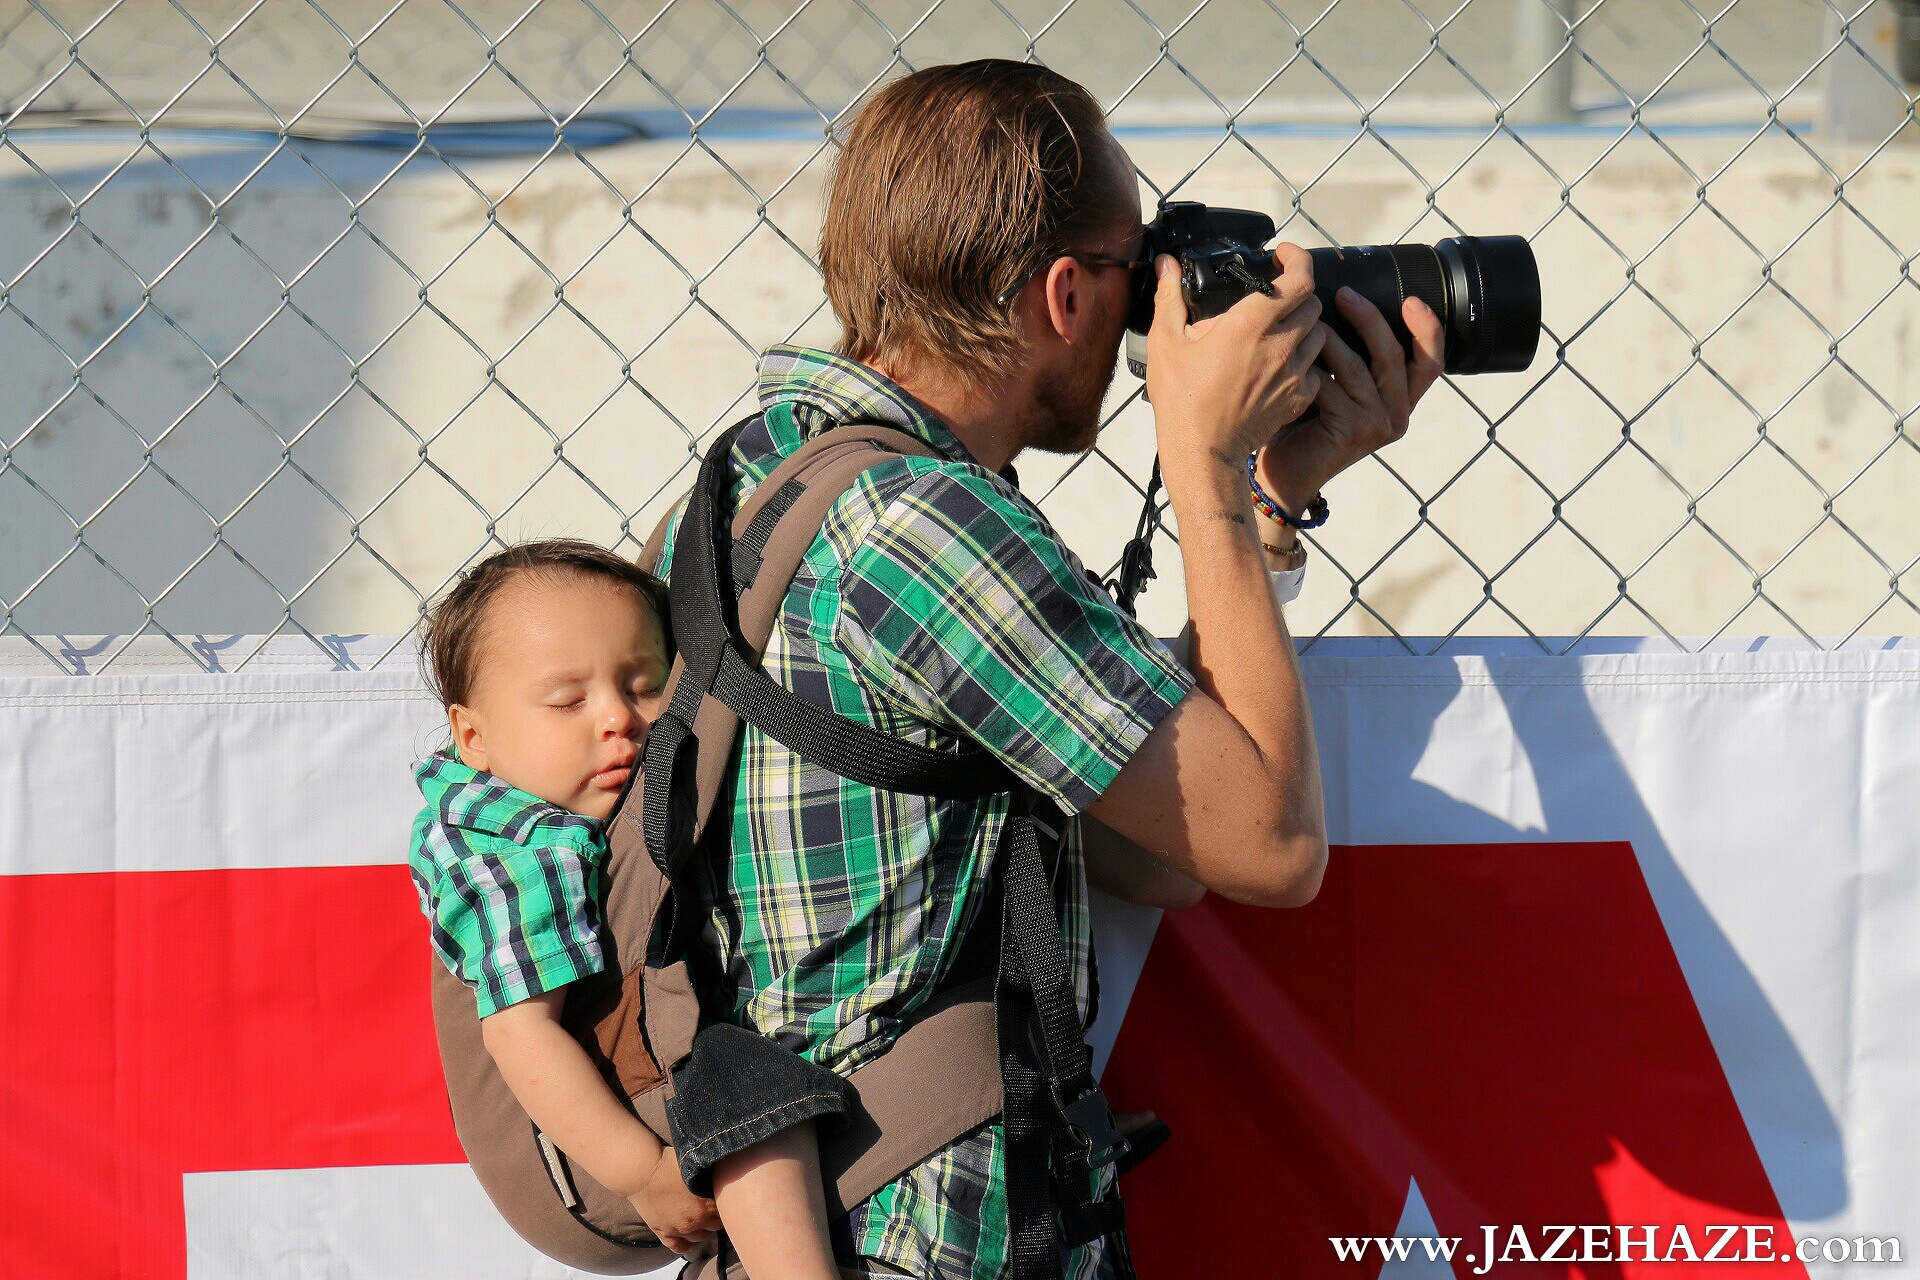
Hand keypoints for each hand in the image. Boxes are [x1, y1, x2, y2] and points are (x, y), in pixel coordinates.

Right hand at [627, 1154, 719, 1254]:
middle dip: (716, 1219)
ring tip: (704, 1223)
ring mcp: (677, 1229)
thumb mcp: (695, 1168)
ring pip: (698, 1238)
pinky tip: (690, 1245)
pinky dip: (685, 1247)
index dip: (727, 1205)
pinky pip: (676, 1246)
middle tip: (716, 1211)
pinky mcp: (662, 1232)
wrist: (641, 1172)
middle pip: (714, 1228)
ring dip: (703, 1231)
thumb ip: (710, 1176)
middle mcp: (693, 1222)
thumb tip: (721, 1176)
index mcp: (705, 1206)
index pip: (725, 1213)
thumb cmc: (668, 1164)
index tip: (727, 1200)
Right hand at [1145, 244, 1327, 475]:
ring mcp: (1294, 373)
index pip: (1299, 278)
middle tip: (1275, 297)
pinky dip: (1304, 362)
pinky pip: (1315, 369)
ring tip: (1278, 333)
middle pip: (1313, 302)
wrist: (1202, 454)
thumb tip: (1165, 265)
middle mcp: (1280, 345)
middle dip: (1297, 293)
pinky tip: (1280, 366)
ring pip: (1319, 334)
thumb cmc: (1182, 400)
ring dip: (1304, 327)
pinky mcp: (1299, 398)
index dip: (1298, 259)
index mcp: (1250, 324)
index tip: (1283, 256)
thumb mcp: (1166, 343)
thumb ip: (1170, 298)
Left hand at [1255, 288, 1444, 513]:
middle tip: (1343, 294)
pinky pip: (1331, 387)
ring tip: (1308, 323)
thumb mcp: (1338, 386)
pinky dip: (1311, 370)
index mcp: (1402, 400)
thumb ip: (1352, 356)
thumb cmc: (1304, 424)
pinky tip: (1293, 360)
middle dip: (1369, 318)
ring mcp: (1377, 425)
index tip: (1412, 300)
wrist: (1282, 473)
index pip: (1430, 361)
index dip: (1427, 329)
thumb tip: (1347, 299)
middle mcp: (1397, 414)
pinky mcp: (1352, 431)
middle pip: (1392, 354)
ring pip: (1358, 366)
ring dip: (1330, 339)